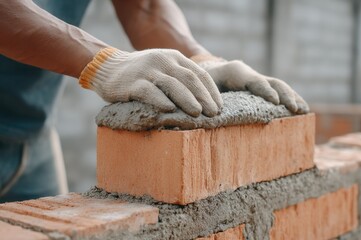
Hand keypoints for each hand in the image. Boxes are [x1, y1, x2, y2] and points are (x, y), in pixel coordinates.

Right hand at [79, 48, 222, 116]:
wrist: (107, 68)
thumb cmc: (142, 74)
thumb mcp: (164, 68)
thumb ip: (181, 78)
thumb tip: (205, 102)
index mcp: (174, 57)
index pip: (199, 74)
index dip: (211, 91)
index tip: (219, 107)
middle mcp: (163, 61)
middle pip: (189, 79)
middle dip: (204, 97)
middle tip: (213, 113)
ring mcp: (147, 71)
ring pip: (172, 85)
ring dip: (187, 100)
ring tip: (198, 114)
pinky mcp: (133, 83)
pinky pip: (149, 92)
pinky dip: (160, 101)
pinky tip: (170, 111)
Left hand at [191, 55, 309, 113]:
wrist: (206, 72)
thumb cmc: (202, 83)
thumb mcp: (202, 88)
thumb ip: (208, 99)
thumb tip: (212, 117)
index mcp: (236, 72)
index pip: (255, 81)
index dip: (265, 91)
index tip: (275, 102)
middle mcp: (251, 74)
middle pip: (273, 82)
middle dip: (285, 95)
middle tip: (295, 109)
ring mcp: (259, 80)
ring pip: (280, 86)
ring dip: (293, 98)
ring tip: (304, 111)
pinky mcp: (262, 88)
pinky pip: (280, 91)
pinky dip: (292, 99)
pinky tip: (302, 110)